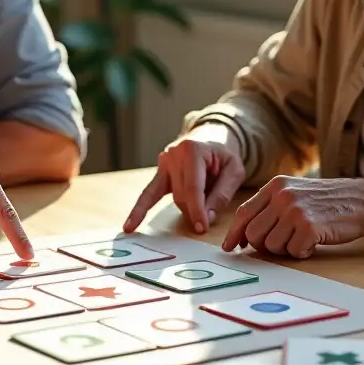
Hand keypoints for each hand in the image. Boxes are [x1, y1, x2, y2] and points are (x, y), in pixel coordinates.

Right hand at [124, 123, 244, 233]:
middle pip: (181, 194)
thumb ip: (222, 193)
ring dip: (186, 209)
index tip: (201, 228)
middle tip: (206, 223)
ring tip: (197, 218)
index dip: (197, 210)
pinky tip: (130, 226)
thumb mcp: (234, 170)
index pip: (192, 187)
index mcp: (193, 150)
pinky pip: (148, 194)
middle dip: (194, 211)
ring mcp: (163, 162)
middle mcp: (174, 154)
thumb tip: (207, 217)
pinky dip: (139, 210)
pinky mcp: (159, 172)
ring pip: (171, 197)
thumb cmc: (224, 155)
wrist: (211, 136)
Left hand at [222, 176, 363, 258]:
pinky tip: (314, 243)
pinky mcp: (309, 226)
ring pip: (272, 246)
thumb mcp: (295, 192)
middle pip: (254, 233)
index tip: (230, 247)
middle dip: (263, 245)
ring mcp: (295, 211)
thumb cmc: (328, 201)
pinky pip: (293, 252)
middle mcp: (282, 196)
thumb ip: (270, 208)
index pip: (244, 212)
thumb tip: (245, 237)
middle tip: (282, 244)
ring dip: (285, 249)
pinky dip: (302, 252)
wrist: (362, 201)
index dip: (235, 233)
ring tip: (302, 239)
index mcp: (276, 186)